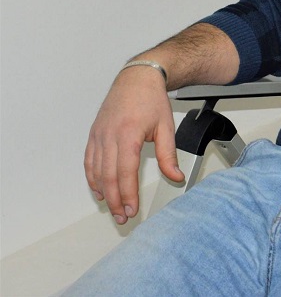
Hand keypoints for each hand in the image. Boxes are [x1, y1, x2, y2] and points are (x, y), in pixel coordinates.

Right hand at [84, 66, 182, 223]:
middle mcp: (109, 136)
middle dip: (115, 200)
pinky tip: (99, 190)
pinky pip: (89, 162)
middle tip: (122, 217)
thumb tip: (175, 177)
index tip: (132, 209)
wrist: (137, 79)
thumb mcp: (166, 127)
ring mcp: (99, 136)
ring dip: (103, 193)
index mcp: (128, 134)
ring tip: (113, 208)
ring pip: (96, 172)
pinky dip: (92, 179)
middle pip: (108, 176)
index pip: (125, 172)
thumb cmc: (151, 100)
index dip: (127, 194)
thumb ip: (169, 155)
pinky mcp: (94, 135)